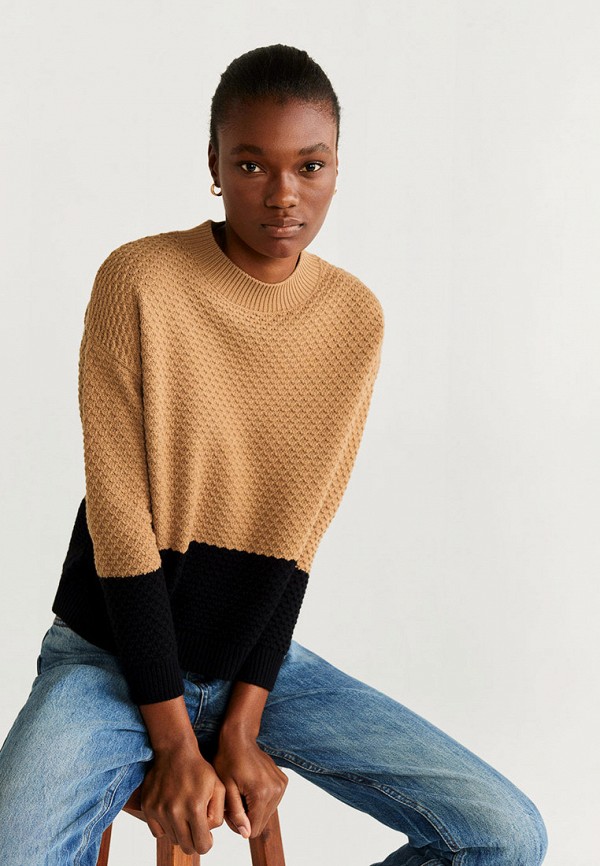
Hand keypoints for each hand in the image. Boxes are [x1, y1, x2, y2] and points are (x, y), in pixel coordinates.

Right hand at [140, 737, 225, 855]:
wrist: (175, 752)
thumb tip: (208, 833)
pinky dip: (166, 827)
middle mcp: (174, 811)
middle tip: (197, 827)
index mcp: (195, 807)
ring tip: (185, 814)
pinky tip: (173, 813)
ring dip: (181, 832)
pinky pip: (158, 832)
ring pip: (173, 839)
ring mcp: (159, 810)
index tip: (207, 836)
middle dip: (195, 841)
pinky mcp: (148, 808)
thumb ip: (218, 814)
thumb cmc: (199, 770)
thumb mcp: (218, 787)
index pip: (202, 845)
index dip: (207, 843)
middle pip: (187, 847)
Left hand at [212, 732, 287, 839]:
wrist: (240, 738)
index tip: (230, 811)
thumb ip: (236, 813)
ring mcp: (282, 785)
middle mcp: (276, 790)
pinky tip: (252, 786)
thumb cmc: (228, 761)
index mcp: (262, 794)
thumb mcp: (227, 788)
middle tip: (235, 800)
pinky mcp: (283, 781)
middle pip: (261, 822)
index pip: (254, 829)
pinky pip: (272, 802)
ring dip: (254, 808)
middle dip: (247, 817)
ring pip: (267, 813)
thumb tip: (246, 834)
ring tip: (242, 792)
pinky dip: (261, 799)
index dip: (239, 826)